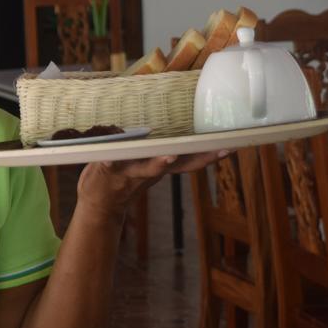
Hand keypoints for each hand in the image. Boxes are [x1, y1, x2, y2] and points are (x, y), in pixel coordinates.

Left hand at [75, 150, 227, 221]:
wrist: (99, 205)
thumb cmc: (125, 177)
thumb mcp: (147, 166)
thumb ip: (160, 151)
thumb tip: (178, 122)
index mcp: (160, 166)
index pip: (188, 161)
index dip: (208, 156)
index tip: (229, 147)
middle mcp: (149, 171)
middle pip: (175, 165)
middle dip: (196, 157)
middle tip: (214, 150)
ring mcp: (129, 172)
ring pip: (147, 168)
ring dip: (159, 163)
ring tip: (169, 156)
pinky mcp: (107, 170)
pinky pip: (110, 164)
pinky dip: (111, 161)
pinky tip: (110, 158)